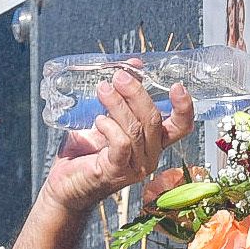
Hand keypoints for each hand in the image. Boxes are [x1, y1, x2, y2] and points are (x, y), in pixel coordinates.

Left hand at [44, 69, 195, 215]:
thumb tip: (133, 65)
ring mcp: (135, 166)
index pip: (181, 126)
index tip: (177, 85)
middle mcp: (150, 155)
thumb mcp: (105, 115)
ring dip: (118, 104)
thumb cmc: (84, 151)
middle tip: (119, 77)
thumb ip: (120, 94)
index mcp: (153, 141)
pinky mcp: (116, 171)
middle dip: (137, 93)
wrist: (65, 183)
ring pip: (136, 129)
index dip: (184, 107)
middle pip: (154, 120)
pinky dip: (109, 127)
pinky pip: (121, 144)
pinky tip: (97, 120)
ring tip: (102, 90)